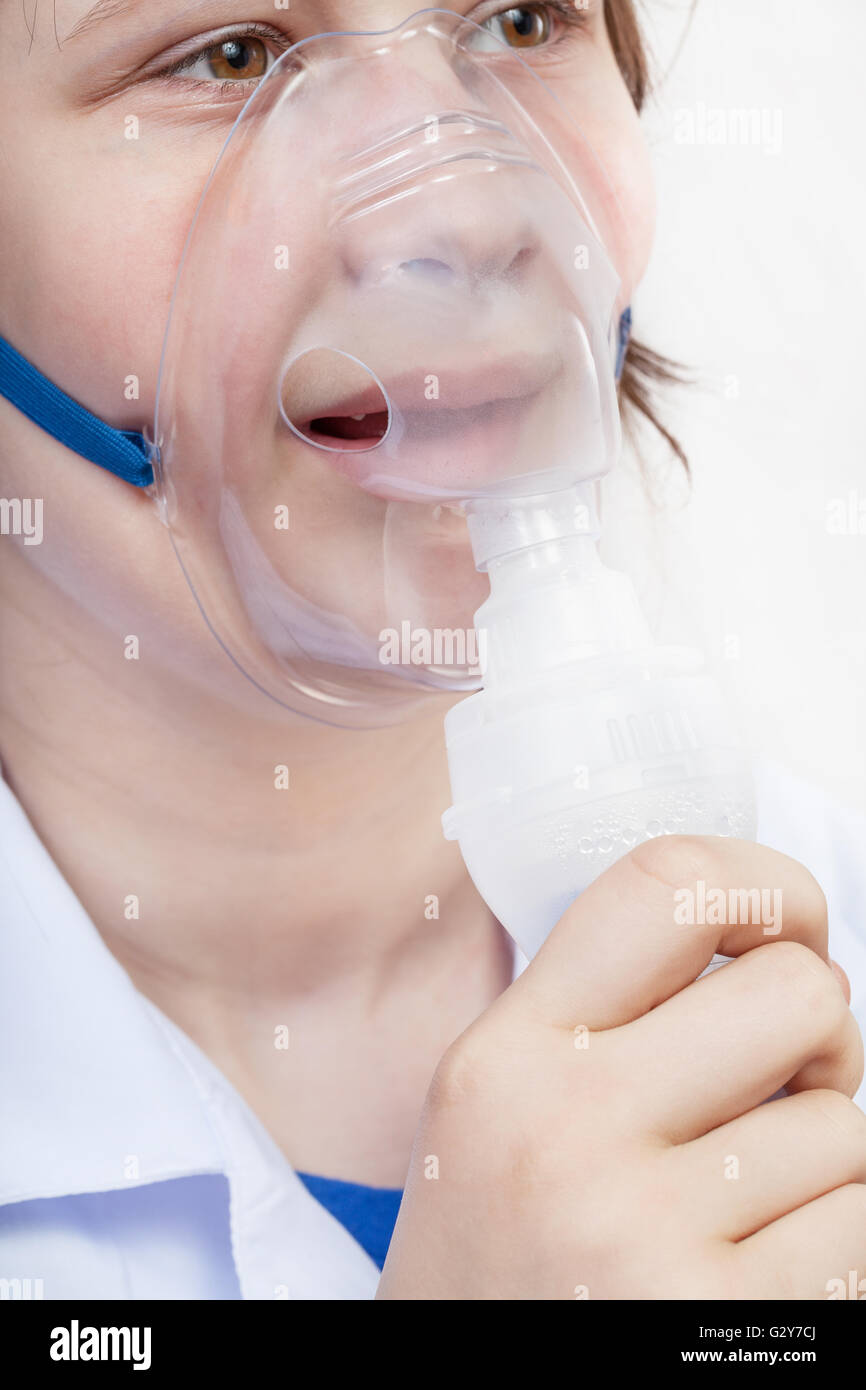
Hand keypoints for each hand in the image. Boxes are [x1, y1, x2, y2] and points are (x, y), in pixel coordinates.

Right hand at [377, 836, 865, 1299]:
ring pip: (848, 1128)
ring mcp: (642, 1233)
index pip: (669, 887)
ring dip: (824, 1162)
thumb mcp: (495, 1106)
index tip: (787, 925)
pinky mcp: (714, 1326)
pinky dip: (833, 1243)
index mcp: (507, 1055)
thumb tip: (788, 949)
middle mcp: (566, 1129)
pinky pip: (859, 1229)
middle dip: (821, 1037)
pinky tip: (754, 1268)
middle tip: (783, 1086)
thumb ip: (602, 1014)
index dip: (768, 883)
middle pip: (799, 993)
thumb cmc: (496, 1254)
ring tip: (741, 1203)